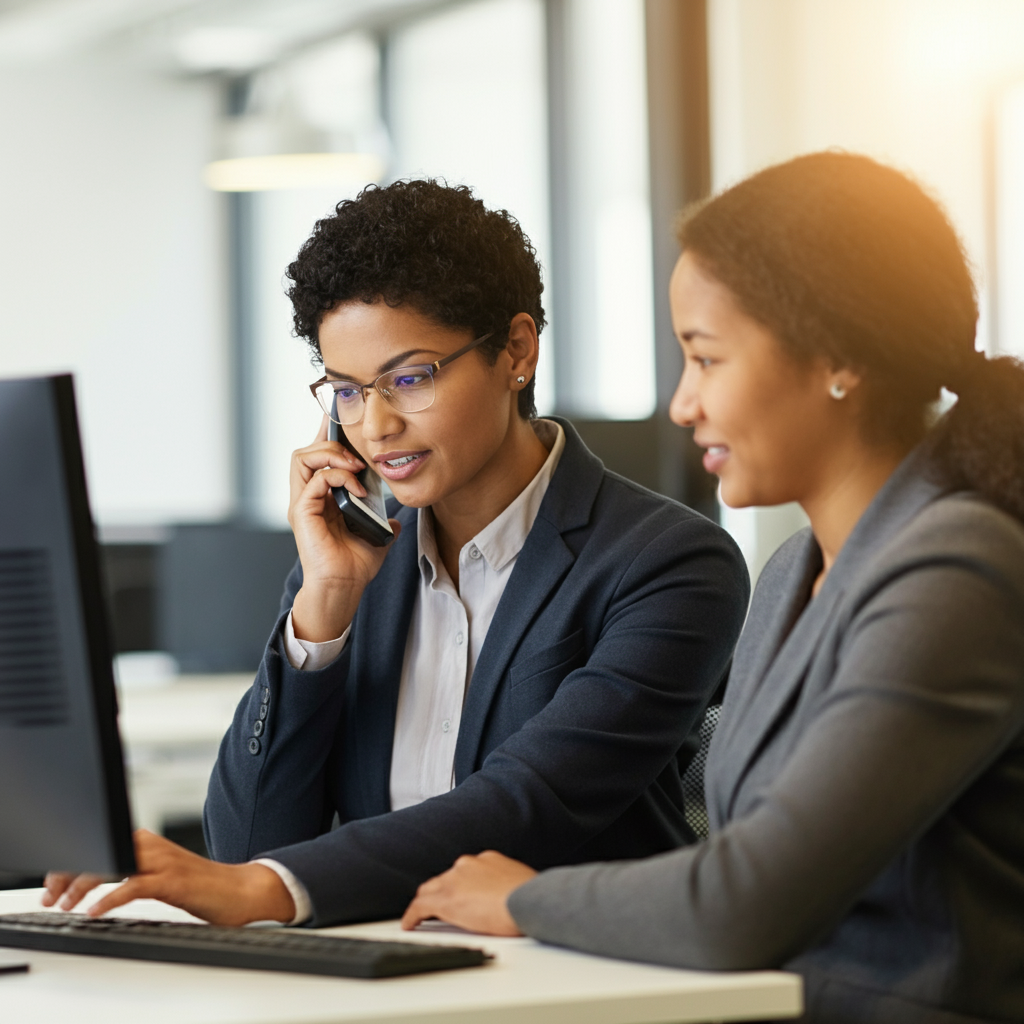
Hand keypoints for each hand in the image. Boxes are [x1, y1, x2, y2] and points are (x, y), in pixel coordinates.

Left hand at [41, 829, 295, 926]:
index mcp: (150, 843)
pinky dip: (111, 899)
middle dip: (70, 872)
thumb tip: (104, 882)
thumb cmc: (204, 887)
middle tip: (52, 895)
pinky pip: (135, 886)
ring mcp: (165, 862)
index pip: (103, 843)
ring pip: (114, 863)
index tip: (54, 883)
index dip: (73, 862)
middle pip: (102, 849)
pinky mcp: (174, 881)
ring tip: (66, 903)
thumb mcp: (163, 876)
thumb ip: (136, 872)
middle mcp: (155, 847)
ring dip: (83, 884)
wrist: (244, 890)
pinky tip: (96, 912)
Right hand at [288, 416, 400, 640]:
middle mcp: (307, 497)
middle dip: (330, 440)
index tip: (343, 417)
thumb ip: (383, 522)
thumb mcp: (376, 535)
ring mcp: (302, 504)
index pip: (318, 457)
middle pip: (306, 449)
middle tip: (357, 451)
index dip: (328, 434)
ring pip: (303, 457)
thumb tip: (397, 520)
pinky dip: (337, 477)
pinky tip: (357, 488)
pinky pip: (314, 480)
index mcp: (322, 497)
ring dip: (332, 455)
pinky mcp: (302, 513)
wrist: (345, 589)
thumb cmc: (355, 565)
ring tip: (356, 467)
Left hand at [401, 851, 536, 934]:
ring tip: (420, 917)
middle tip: (436, 907)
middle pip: (444, 879)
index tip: (460, 895)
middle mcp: (468, 865)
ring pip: (430, 890)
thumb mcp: (521, 883)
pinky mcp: (445, 899)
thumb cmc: (532, 896)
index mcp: (488, 860)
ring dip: (425, 903)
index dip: (458, 885)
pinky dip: (412, 915)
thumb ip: (509, 885)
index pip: (464, 872)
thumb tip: (513, 896)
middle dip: (439, 892)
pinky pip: (420, 906)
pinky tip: (410, 924)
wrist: (527, 901)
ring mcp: (455, 879)